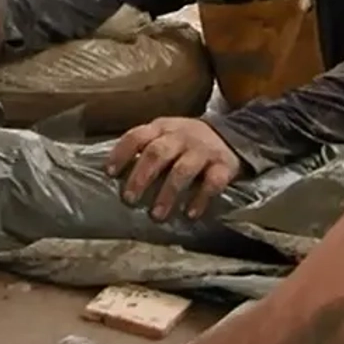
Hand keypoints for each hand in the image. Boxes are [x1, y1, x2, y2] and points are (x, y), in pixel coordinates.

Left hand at [107, 116, 241, 219]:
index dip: (121, 153)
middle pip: (157, 153)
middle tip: (129, 199)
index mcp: (162, 128)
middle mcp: (181, 136)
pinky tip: (190, 214)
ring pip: (183, 170)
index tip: (109, 173)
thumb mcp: (166, 136)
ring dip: (168, 193)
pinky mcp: (224, 165)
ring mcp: (203, 149)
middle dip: (141, 177)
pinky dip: (200, 198)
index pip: (137, 136)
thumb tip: (113, 174)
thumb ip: (145, 148)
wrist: (235, 134)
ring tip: (157, 215)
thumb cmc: (187, 142)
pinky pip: (212, 182)